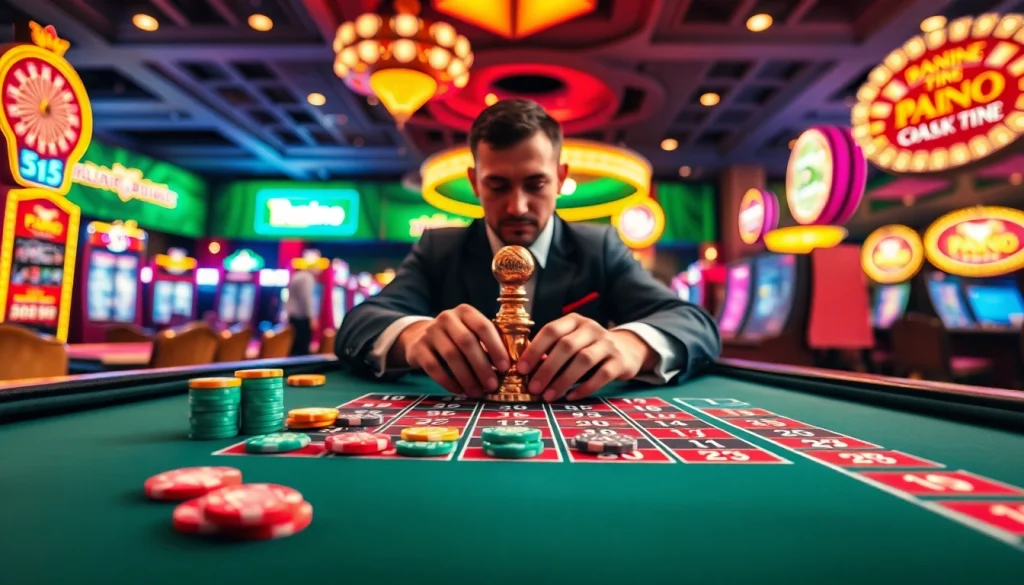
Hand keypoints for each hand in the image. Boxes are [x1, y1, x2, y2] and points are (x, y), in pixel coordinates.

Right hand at [396, 304, 509, 397]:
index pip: (483, 327)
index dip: (496, 347)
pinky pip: (434, 367)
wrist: (420, 336)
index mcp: (465, 312)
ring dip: (466, 377)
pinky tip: (459, 390)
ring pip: (451, 356)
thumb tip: (509, 368)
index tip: (505, 367)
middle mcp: (447, 317)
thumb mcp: (471, 332)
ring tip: (477, 392)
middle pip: (467, 342)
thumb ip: (488, 344)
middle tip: (492, 385)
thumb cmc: (456, 338)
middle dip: (482, 366)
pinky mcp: (418, 347)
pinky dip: (448, 381)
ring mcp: (430, 331)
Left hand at [516, 315, 652, 401]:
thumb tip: (526, 371)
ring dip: (563, 380)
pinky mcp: (619, 361)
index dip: (534, 349)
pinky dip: (584, 388)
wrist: (627, 350)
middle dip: (547, 368)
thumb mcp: (571, 343)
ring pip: (583, 360)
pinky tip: (571, 397)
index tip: (521, 369)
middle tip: (533, 388)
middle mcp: (591, 328)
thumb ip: (551, 352)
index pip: (551, 330)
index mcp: (574, 321)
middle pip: (566, 346)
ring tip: (549, 396)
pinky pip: (601, 375)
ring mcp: (607, 343)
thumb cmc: (588, 348)